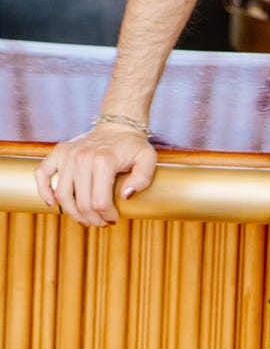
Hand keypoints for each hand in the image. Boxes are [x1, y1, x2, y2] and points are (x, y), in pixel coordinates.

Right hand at [34, 124, 156, 225]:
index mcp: (104, 160)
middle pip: (81, 203)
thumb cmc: (133, 146)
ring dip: (72, 213)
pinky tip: (53, 203)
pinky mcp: (59, 152)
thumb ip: (143, 178)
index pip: (99, 202)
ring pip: (62, 195)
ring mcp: (68, 154)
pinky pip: (42, 173)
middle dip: (92, 219)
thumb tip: (125, 195)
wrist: (118, 126)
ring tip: (85, 219)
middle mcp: (82, 157)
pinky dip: (44, 190)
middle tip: (101, 222)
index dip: (107, 216)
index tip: (114, 219)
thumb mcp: (148, 159)